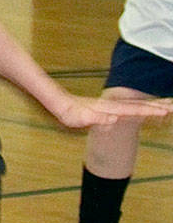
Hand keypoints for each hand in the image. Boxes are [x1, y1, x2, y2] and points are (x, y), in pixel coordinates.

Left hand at [53, 92, 170, 129]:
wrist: (61, 103)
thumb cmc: (69, 112)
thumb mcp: (80, 118)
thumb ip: (96, 118)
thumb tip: (114, 119)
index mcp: (111, 108)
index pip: (135, 110)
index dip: (150, 111)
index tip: (165, 111)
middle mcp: (114, 105)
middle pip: (140, 105)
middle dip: (158, 105)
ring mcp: (112, 105)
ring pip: (137, 104)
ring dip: (153, 105)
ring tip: (167, 105)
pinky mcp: (109, 107)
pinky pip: (131, 106)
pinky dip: (142, 106)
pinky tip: (146, 108)